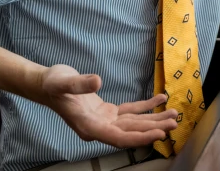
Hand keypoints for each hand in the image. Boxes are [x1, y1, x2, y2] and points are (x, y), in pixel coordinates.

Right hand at [38, 64, 177, 147]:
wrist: (46, 85)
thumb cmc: (52, 85)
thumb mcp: (62, 82)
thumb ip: (79, 84)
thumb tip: (97, 81)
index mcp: (88, 126)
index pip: (118, 138)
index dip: (139, 138)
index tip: (158, 134)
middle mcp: (98, 127)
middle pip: (130, 132)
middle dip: (153, 128)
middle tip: (174, 123)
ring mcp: (104, 120)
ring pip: (133, 123)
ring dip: (153, 119)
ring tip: (173, 115)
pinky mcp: (107, 112)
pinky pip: (130, 110)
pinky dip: (145, 106)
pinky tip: (159, 100)